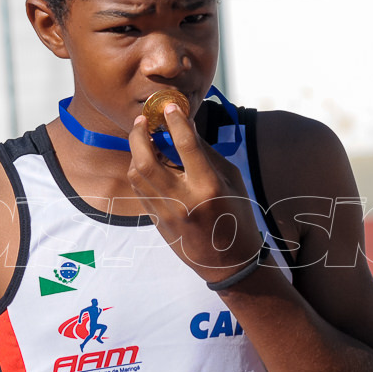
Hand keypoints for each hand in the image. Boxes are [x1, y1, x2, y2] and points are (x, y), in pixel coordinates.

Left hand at [127, 102, 263, 283]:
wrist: (228, 264)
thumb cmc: (236, 217)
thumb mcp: (232, 181)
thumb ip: (207, 154)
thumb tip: (184, 128)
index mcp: (208, 188)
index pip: (186, 146)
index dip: (175, 121)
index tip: (169, 107)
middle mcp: (182, 199)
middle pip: (147, 159)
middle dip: (140, 134)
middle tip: (143, 120)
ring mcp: (165, 212)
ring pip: (137, 174)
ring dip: (136, 151)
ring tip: (144, 138)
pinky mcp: (156, 221)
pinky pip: (139, 189)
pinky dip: (139, 170)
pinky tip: (146, 161)